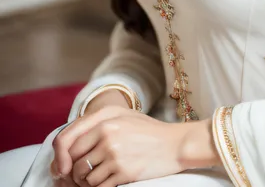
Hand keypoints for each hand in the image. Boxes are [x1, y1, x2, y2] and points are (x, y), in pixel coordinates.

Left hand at [50, 105, 219, 186]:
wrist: (174, 144)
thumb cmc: (146, 130)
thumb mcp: (121, 116)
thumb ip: (94, 126)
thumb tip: (65, 152)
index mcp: (105, 118)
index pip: (66, 139)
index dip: (58, 157)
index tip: (60, 167)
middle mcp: (107, 134)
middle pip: (73, 161)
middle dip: (73, 172)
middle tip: (80, 176)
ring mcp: (115, 153)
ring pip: (83, 177)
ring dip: (87, 182)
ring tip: (100, 176)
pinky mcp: (123, 172)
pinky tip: (109, 180)